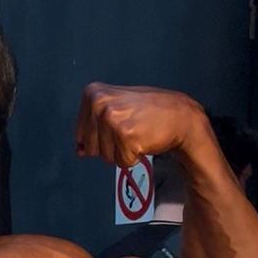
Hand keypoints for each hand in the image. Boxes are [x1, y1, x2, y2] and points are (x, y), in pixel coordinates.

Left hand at [75, 84, 204, 167]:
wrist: (179, 115)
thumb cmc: (148, 111)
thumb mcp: (115, 110)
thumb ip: (93, 128)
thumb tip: (79, 151)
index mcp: (92, 94)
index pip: (79, 135)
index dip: (98, 137)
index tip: (117, 123)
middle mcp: (99, 104)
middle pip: (90, 148)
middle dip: (109, 147)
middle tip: (128, 130)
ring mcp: (112, 120)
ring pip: (105, 157)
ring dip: (121, 152)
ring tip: (136, 134)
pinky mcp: (126, 137)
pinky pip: (122, 162)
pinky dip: (133, 158)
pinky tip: (143, 141)